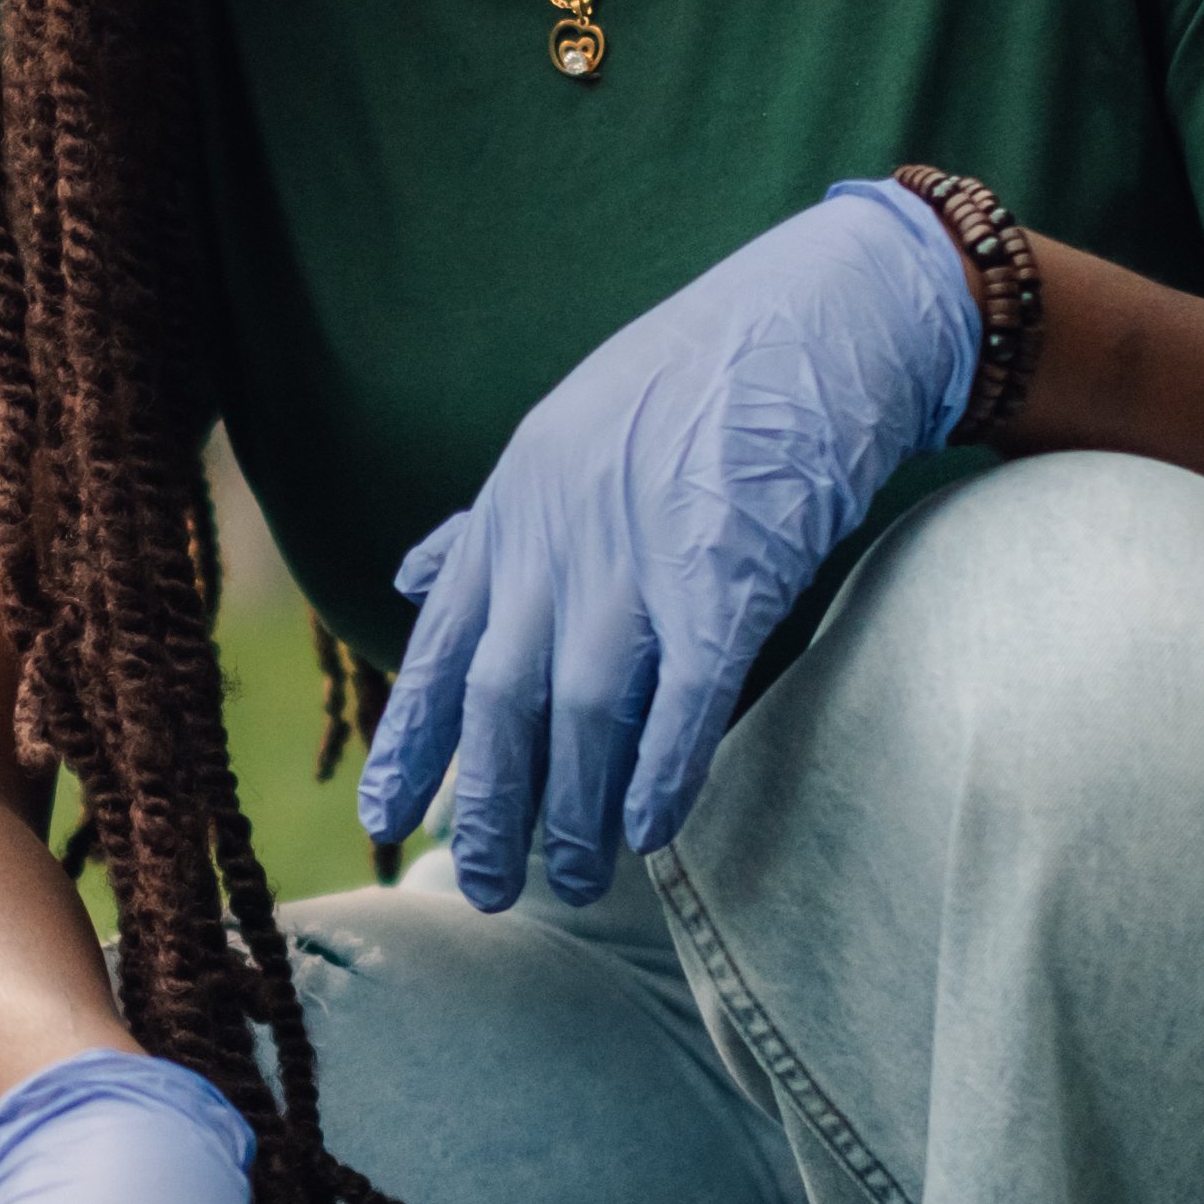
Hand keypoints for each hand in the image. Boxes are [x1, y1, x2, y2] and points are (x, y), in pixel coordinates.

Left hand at [362, 179, 976, 910]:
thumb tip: (412, 572)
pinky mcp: (728, 573)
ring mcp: (641, 555)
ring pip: (581, 713)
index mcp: (516, 510)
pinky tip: (649, 829)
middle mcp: (561, 538)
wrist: (819, 317)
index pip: (441, 646)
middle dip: (487, 805)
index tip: (385, 817)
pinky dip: (661, 768)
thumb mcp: (562, 435)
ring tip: (574, 878)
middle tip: (484, 885)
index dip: (412, 742)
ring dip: (572, 811)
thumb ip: (490, 522)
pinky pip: (683, 694)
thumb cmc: (700, 382)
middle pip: (501, 700)